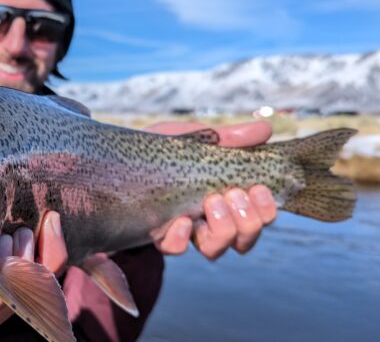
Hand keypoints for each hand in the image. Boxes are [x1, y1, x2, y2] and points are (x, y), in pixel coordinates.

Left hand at [145, 121, 277, 259]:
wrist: (113, 158)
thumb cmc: (158, 149)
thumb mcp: (193, 138)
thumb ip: (228, 138)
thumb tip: (266, 129)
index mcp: (223, 197)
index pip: (257, 217)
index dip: (266, 211)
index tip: (260, 189)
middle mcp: (207, 220)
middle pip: (244, 241)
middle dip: (248, 221)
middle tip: (234, 194)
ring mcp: (183, 230)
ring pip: (215, 250)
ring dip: (223, 230)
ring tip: (212, 202)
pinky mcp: (156, 235)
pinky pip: (175, 249)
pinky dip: (182, 238)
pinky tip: (181, 221)